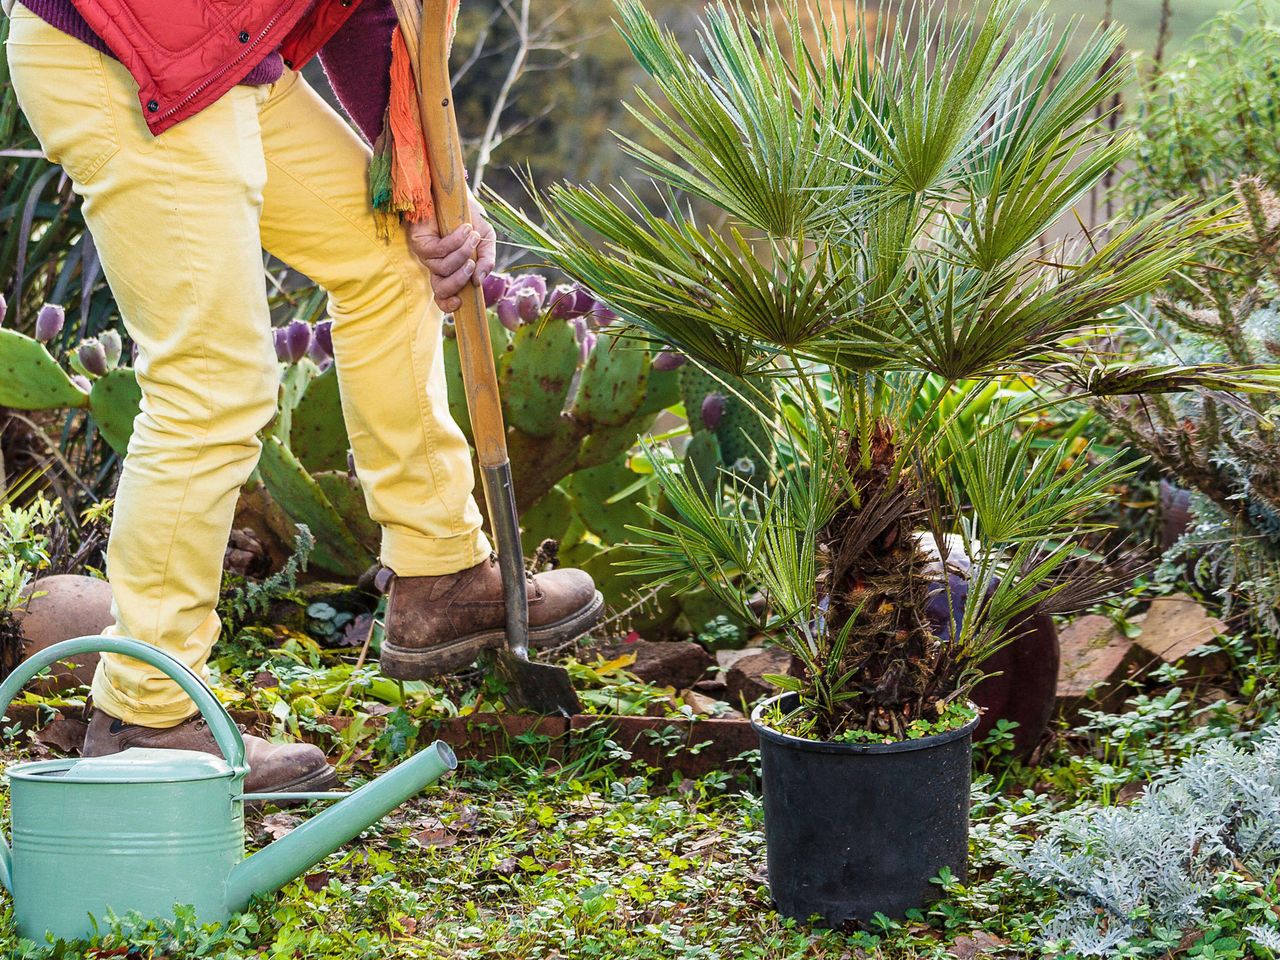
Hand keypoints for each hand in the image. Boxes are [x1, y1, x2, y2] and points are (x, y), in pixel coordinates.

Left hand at [404, 193, 496, 313]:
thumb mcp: (485, 239)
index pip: (443, 295)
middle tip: (472, 264)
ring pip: (442, 268)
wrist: (453, 192)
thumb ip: (487, 261)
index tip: (460, 302)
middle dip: (459, 280)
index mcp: (449, 269)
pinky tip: (464, 229)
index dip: (448, 304)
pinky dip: (455, 241)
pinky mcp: (419, 241)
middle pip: (441, 288)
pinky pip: (439, 250)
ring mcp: (425, 254)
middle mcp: (435, 264)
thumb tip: (479, 282)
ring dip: (462, 254)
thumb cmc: (467, 215)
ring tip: (472, 237)